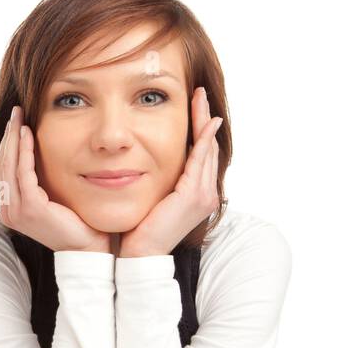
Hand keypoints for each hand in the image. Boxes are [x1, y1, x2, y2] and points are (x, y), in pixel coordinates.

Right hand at [0, 105, 111, 253]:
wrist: (88, 246)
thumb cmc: (75, 221)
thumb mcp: (52, 196)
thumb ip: (40, 180)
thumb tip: (37, 153)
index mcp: (11, 208)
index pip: (4, 169)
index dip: (7, 144)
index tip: (15, 121)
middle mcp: (9, 210)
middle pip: (2, 164)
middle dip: (8, 135)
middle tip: (15, 112)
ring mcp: (17, 211)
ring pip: (10, 166)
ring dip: (14, 138)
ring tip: (19, 117)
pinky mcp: (31, 208)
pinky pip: (24, 173)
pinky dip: (24, 151)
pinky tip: (28, 134)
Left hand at [119, 87, 223, 257]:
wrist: (139, 254)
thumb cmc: (140, 228)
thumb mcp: (153, 197)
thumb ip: (159, 179)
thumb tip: (145, 159)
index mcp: (197, 194)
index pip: (201, 154)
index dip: (200, 128)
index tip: (194, 105)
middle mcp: (206, 194)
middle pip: (208, 147)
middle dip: (204, 119)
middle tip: (199, 93)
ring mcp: (203, 196)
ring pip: (206, 150)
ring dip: (204, 121)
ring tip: (200, 98)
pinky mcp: (193, 196)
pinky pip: (200, 160)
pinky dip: (203, 139)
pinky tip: (205, 121)